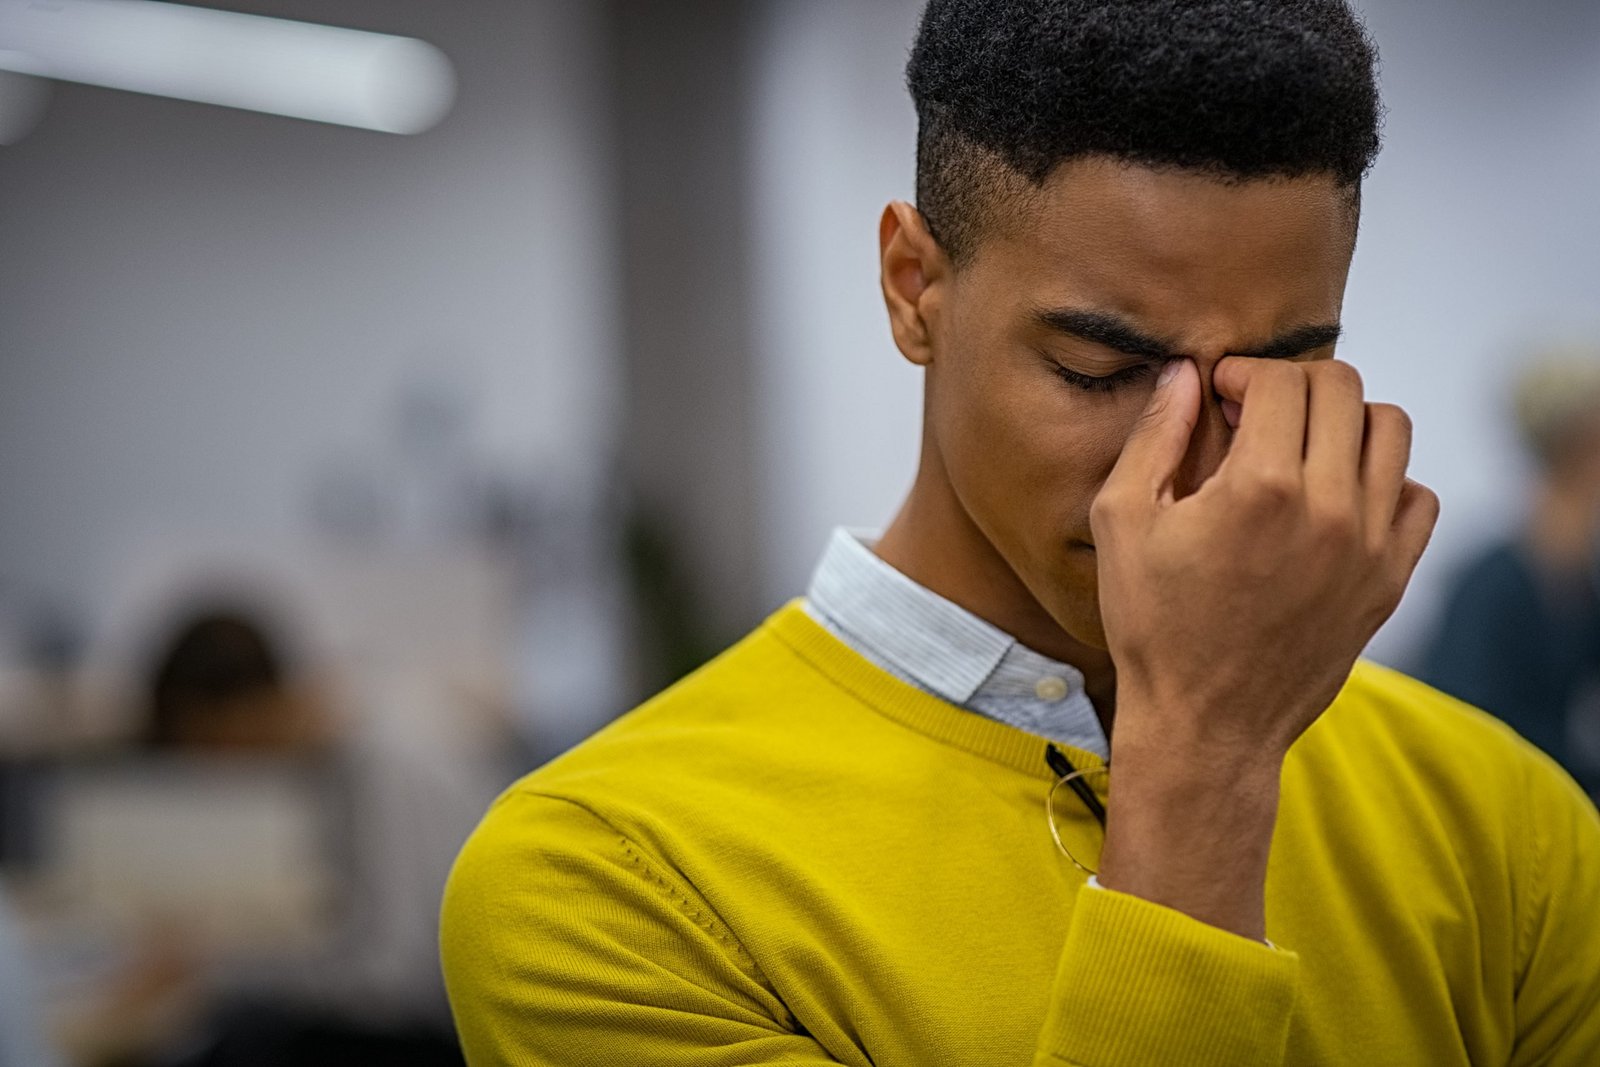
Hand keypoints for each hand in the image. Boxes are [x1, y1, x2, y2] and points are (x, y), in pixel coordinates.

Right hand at [1088, 356, 1437, 937]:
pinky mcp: (1389, 579)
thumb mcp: (1122, 522)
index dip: (1243, 371)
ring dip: (1343, 421)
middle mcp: (1328, 508)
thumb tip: (1184, 374)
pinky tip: (1335, 499)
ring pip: (1390, 430)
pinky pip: (1417, 495)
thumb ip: (1155, 436)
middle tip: (1255, 413)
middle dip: (1293, 384)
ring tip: (1300, 448)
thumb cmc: (1153, 625)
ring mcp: (1369, 545)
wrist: (1206, 723)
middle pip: (1342, 389)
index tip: (1219, 394)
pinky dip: (1383, 481)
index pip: (1281, 379)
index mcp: (1259, 487)